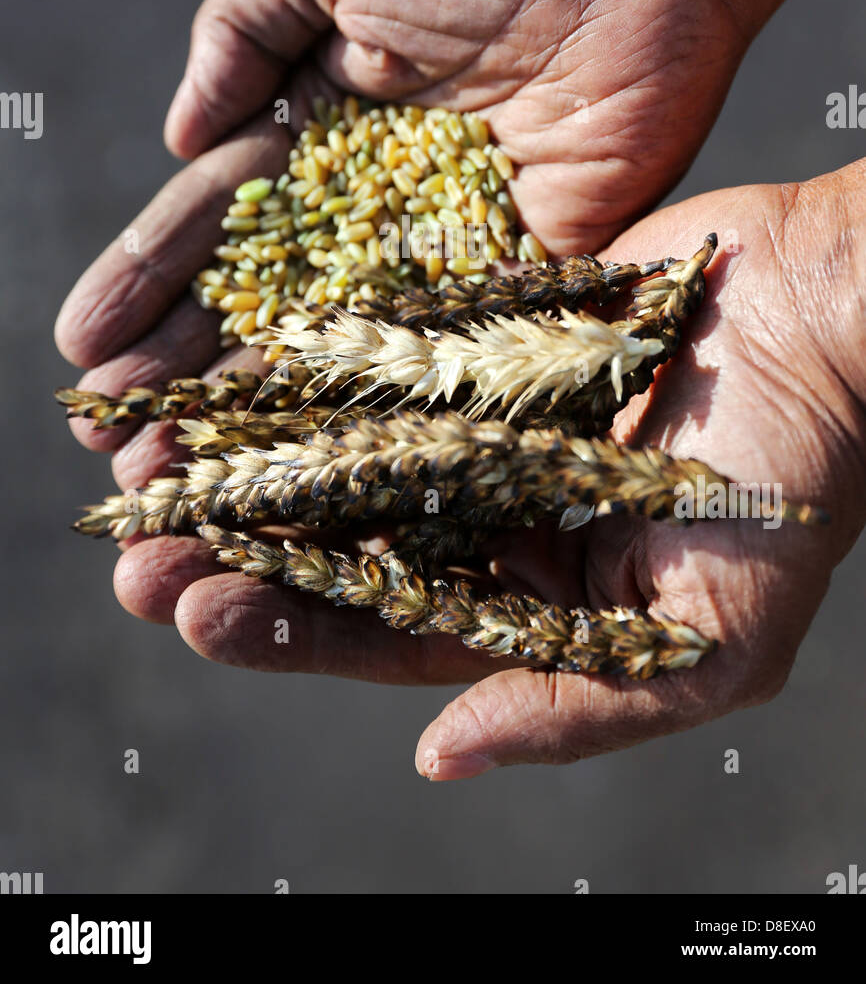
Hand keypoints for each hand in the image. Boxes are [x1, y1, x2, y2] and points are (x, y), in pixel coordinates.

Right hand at [54, 0, 746, 483]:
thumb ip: (243, 29)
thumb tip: (179, 139)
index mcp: (318, 129)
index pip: (217, 221)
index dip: (149, 279)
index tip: (83, 342)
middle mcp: (375, 202)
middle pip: (266, 300)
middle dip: (185, 367)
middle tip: (111, 436)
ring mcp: (450, 245)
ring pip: (343, 344)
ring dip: (265, 410)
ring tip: (182, 471)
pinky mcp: (531, 271)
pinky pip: (451, 348)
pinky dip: (390, 404)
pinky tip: (320, 454)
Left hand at [105, 163, 865, 776]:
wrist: (830, 312)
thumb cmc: (797, 482)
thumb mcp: (713, 636)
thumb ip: (576, 703)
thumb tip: (437, 759)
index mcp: (540, 597)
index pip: (392, 629)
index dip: (291, 629)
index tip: (198, 613)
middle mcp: (495, 511)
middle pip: (343, 540)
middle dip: (239, 551)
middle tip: (135, 553)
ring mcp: (481, 418)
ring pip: (340, 447)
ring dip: (249, 459)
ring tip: (150, 459)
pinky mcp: (479, 333)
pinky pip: (375, 352)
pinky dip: (300, 364)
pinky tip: (225, 367)